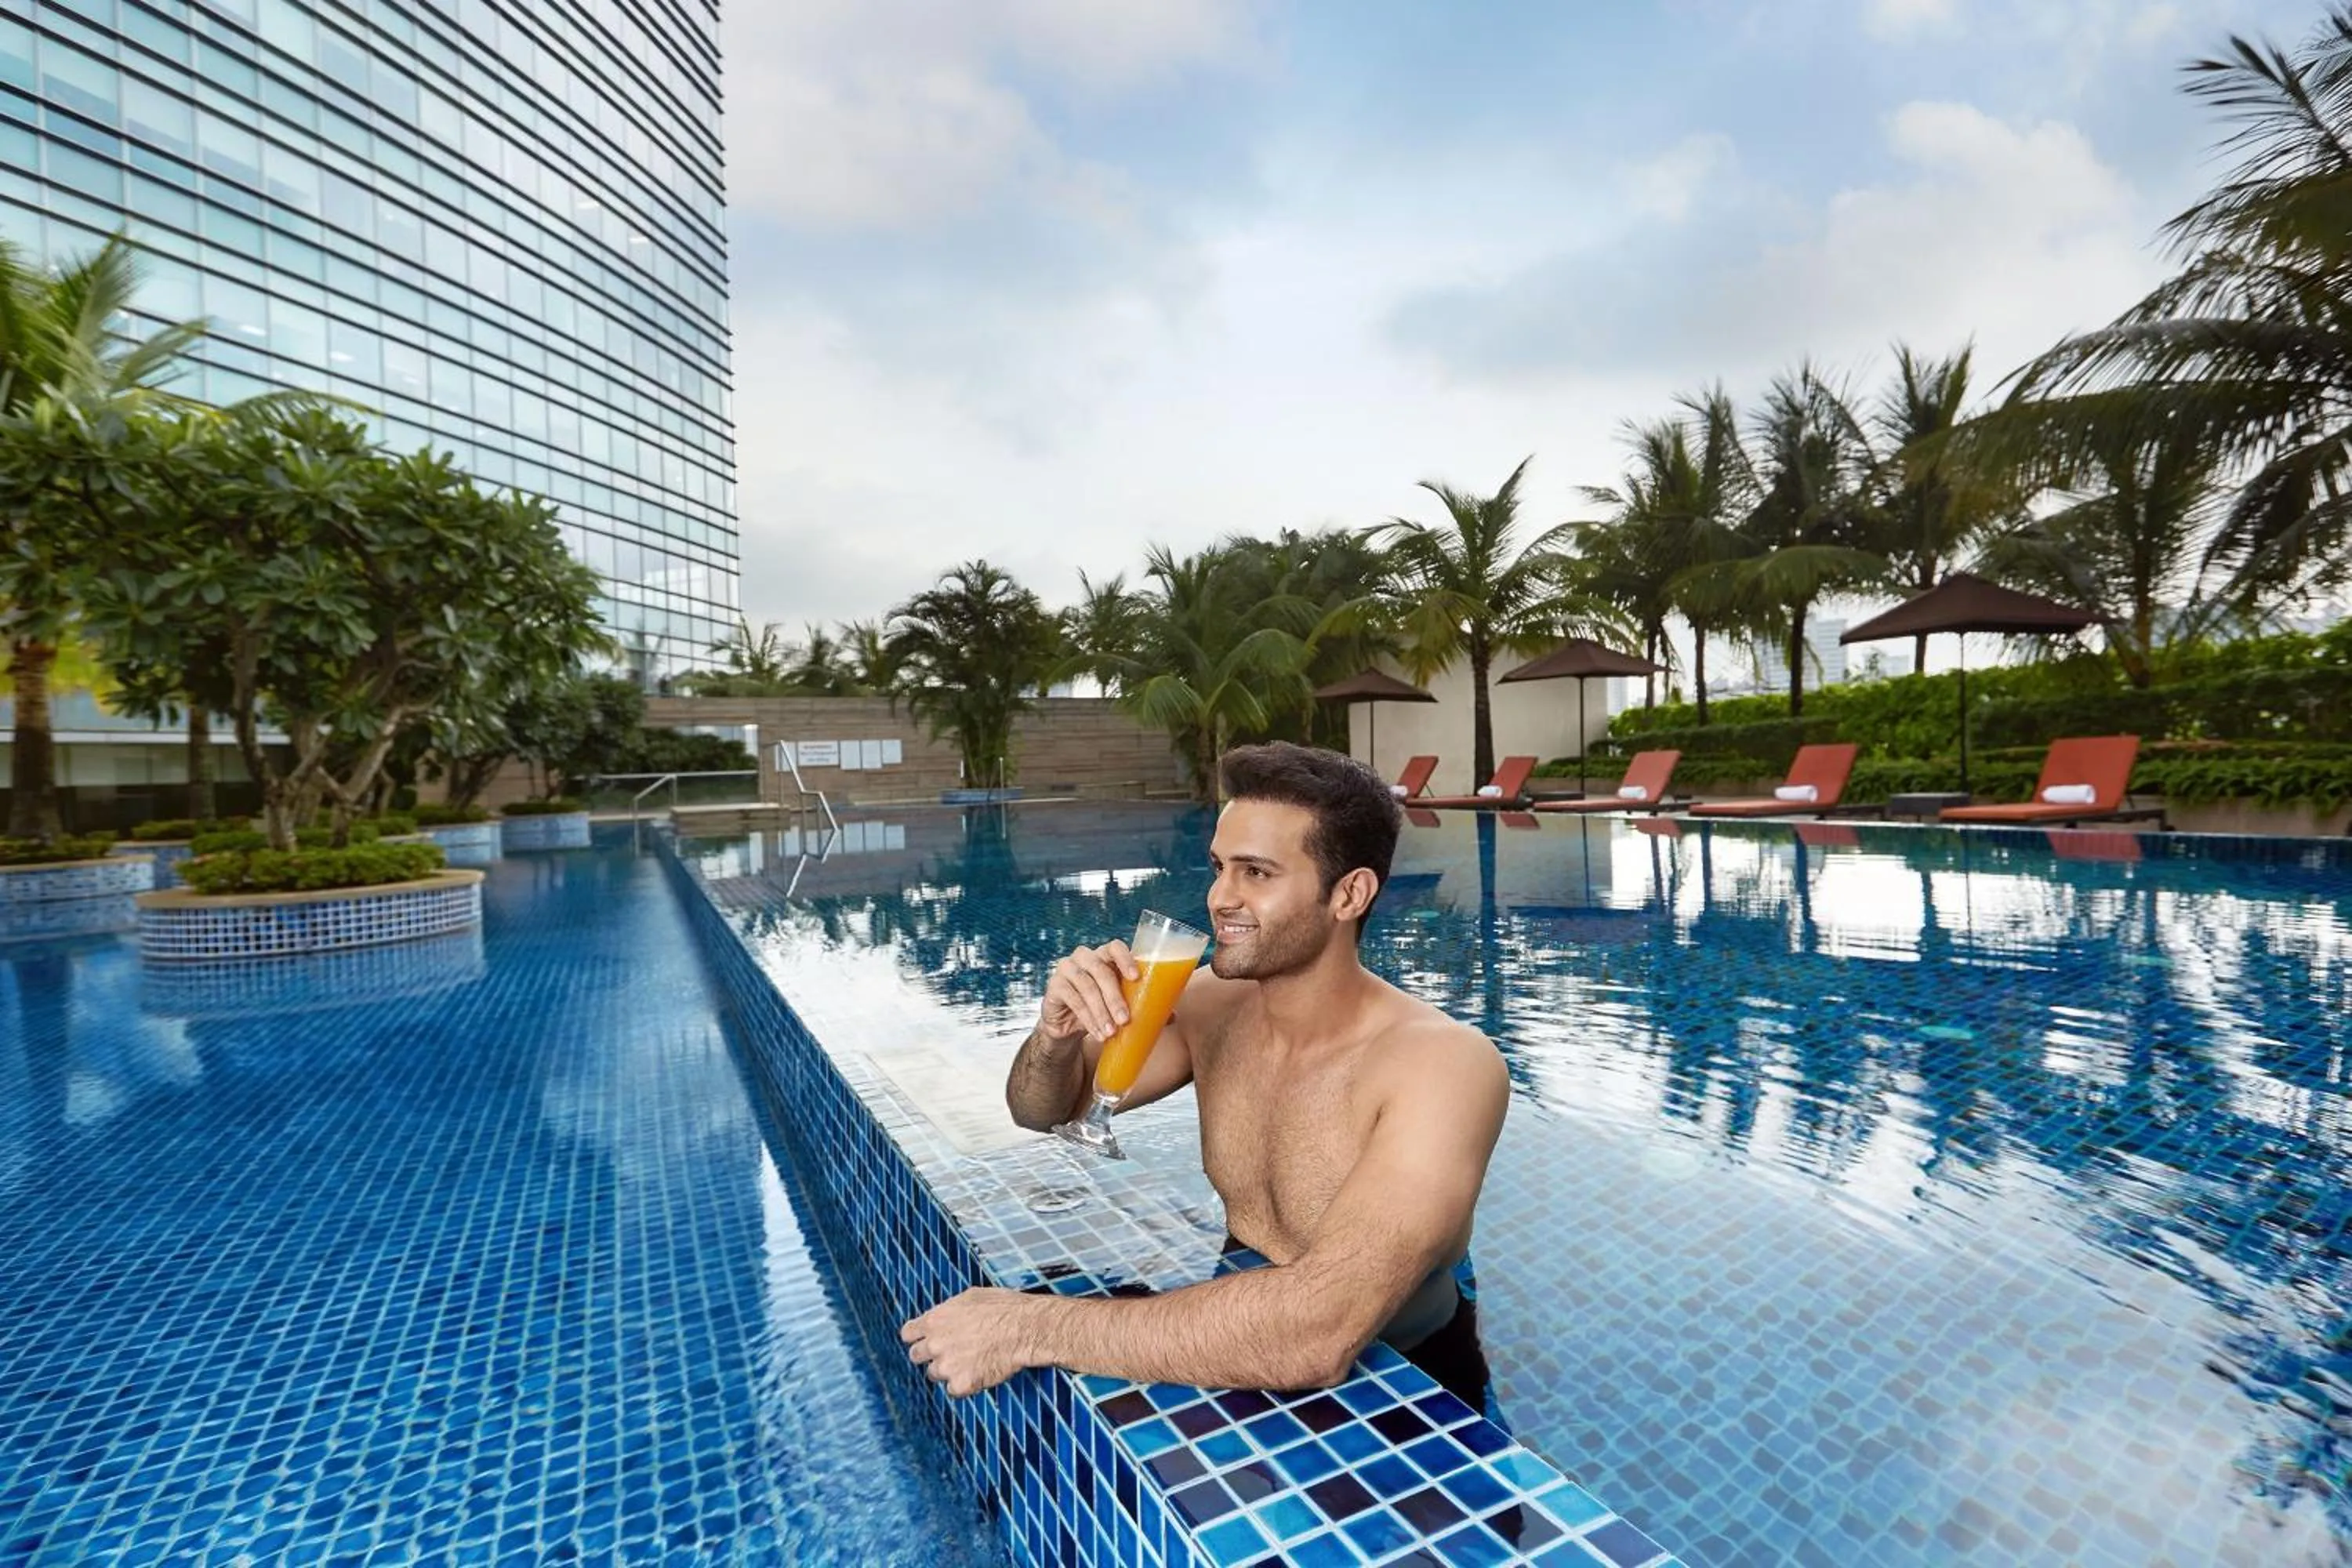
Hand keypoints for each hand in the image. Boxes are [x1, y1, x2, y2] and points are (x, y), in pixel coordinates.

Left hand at [901, 1288, 1044, 1396]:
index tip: (925, 1339)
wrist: (1025, 1329)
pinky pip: (953, 1390)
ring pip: (934, 1374)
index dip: (917, 1337)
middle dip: (930, 1355)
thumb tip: (944, 1315)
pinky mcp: (961, 1384)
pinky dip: (963, 1385)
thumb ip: (949, 1310)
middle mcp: (935, 1343)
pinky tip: (978, 1372)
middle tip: (948, 1352)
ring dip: (947, 1370)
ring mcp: (946, 1365)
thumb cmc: (1005, 1309)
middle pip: (916, 1356)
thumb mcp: (970, 1297)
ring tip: (969, 1361)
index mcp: (934, 1320)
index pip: (908, 1334)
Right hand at [1039, 941, 1138, 1042]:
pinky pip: (1073, 1000)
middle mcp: (1084, 957)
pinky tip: (1098, 1033)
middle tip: (1125, 1020)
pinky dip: (1088, 1019)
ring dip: (1101, 1012)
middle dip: (1115, 998)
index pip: (1115, 947)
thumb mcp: (1118, 1002)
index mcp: (1104, 955)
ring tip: (1111, 1032)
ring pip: (1087, 987)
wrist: (1067, 1025)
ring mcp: (1067, 968)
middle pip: (1102, 971)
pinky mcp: (1054, 985)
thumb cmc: (1099, 1008)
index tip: (1136, 978)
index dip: (1125, 959)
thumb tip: (1169, 1016)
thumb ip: (1140, 1002)